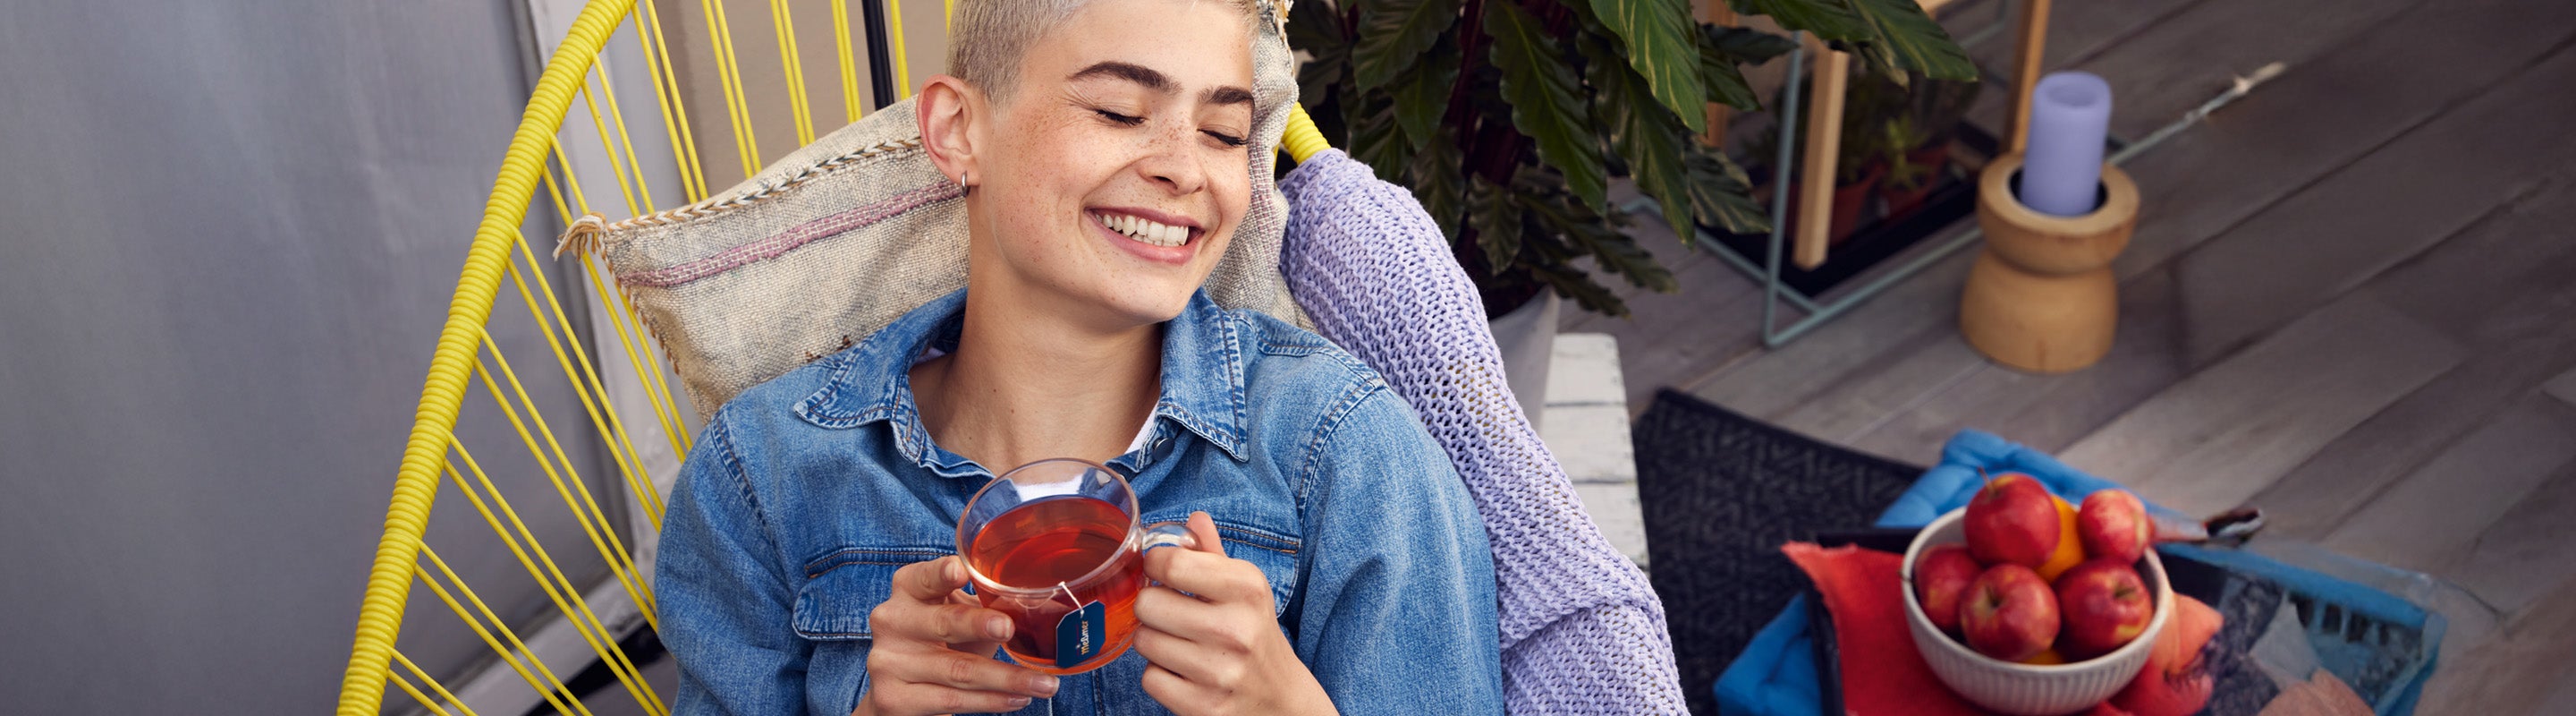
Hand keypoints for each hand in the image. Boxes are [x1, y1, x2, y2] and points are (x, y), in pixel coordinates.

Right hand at [851, 556, 1060, 715]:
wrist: (903, 691)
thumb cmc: (942, 642)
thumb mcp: (958, 616)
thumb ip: (984, 606)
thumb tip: (1038, 608)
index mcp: (908, 589)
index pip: (924, 578)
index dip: (941, 574)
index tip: (961, 571)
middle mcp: (892, 621)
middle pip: (942, 623)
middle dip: (978, 625)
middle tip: (1009, 629)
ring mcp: (888, 661)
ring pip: (956, 670)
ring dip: (1006, 678)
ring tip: (1044, 684)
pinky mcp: (894, 698)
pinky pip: (951, 699)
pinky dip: (990, 701)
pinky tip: (1017, 699)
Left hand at [1134, 512, 1337, 715]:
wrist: (1281, 699)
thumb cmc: (1253, 634)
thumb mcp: (1245, 589)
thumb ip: (1214, 554)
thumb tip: (1194, 518)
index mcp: (1246, 588)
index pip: (1171, 563)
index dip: (1153, 564)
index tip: (1159, 570)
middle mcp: (1235, 629)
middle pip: (1147, 604)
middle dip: (1151, 606)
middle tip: (1170, 612)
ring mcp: (1220, 671)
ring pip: (1143, 642)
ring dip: (1153, 641)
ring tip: (1179, 642)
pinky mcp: (1204, 706)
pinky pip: (1149, 679)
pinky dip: (1159, 675)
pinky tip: (1182, 672)